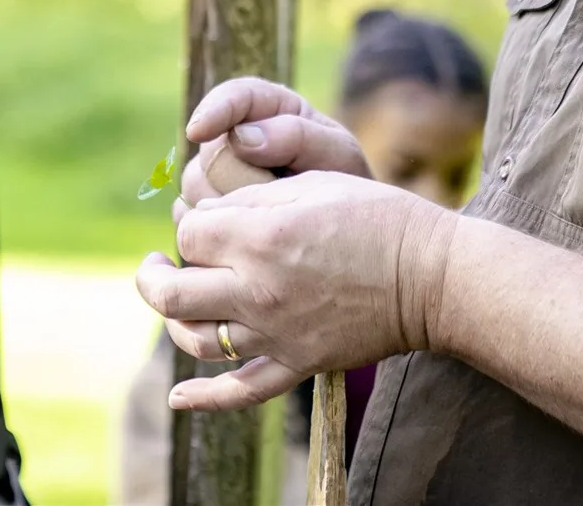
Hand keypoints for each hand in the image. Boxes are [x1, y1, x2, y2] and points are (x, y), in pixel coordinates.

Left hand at [137, 172, 455, 411]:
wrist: (428, 274)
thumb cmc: (375, 216)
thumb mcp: (311, 183)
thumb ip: (251, 198)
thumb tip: (205, 213)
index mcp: (260, 236)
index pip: (188, 235)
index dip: (190, 223)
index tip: (206, 218)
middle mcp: (258, 288)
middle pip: (171, 292)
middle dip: (154, 275)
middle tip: (156, 263)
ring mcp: (275, 332)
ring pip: (195, 340)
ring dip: (172, 322)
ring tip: (174, 301)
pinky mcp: (297, 363)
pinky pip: (240, 391)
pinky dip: (203, 399)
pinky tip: (178, 397)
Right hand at [173, 79, 370, 217]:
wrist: (348, 232)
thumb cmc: (347, 184)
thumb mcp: (337, 156)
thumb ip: (297, 137)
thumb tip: (240, 136)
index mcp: (269, 107)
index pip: (232, 96)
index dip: (213, 110)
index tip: (198, 131)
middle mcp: (235, 135)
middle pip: (212, 151)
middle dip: (242, 179)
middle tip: (282, 200)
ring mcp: (216, 173)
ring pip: (196, 186)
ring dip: (230, 207)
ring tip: (273, 219)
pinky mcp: (205, 207)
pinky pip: (191, 216)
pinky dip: (215, 228)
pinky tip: (247, 236)